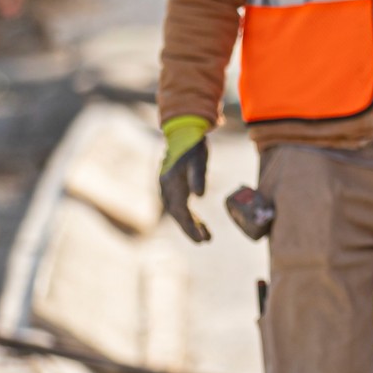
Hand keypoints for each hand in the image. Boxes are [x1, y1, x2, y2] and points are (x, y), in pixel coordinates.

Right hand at [159, 115, 211, 243]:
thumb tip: (199, 195)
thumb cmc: (193, 145)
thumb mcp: (199, 159)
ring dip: (190, 223)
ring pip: (178, 211)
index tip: (202, 239)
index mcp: (171, 184)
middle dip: (190, 229)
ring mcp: (167, 187)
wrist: (184, 131)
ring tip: (206, 235)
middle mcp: (166, 188)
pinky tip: (198, 221)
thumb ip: (199, 176)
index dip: (190, 227)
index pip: (180, 211)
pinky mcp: (172, 185)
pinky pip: (179, 204)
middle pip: (177, 214)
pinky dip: (188, 214)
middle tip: (205, 241)